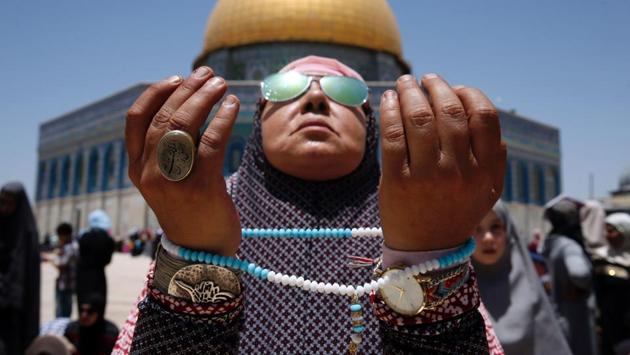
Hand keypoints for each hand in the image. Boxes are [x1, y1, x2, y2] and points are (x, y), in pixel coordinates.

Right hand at [125, 67, 240, 254]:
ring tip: (222, 84)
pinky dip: (224, 118)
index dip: (155, 93)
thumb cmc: (189, 210)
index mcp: (136, 168)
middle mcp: (149, 172)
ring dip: (205, 98)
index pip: (136, 121)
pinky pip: (212, 141)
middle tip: (210, 75)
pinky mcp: (201, 186)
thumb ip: (171, 148)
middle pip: (164, 118)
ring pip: (184, 125)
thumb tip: (191, 105)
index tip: (177, 78)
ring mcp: (173, 180)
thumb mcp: (168, 180)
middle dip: (189, 90)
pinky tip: (233, 105)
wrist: (201, 253)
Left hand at [378, 74, 505, 250]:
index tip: (453, 89)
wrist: (426, 251)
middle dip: (435, 87)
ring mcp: (426, 177)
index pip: (484, 116)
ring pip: (418, 118)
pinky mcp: (396, 182)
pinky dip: (389, 111)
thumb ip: (493, 156)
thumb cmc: (456, 213)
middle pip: (449, 111)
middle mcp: (459, 172)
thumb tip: (479, 110)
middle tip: (424, 79)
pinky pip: (392, 135)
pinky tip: (387, 101)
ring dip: (409, 92)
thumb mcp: (487, 190)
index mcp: (485, 171)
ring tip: (404, 85)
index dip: (468, 94)